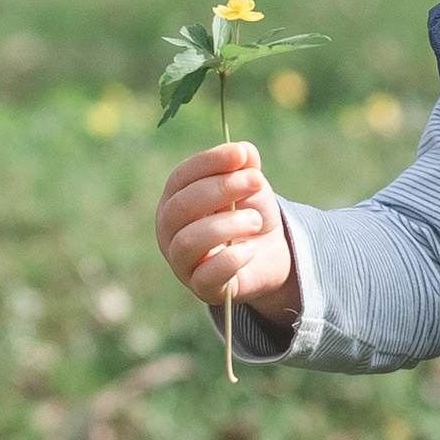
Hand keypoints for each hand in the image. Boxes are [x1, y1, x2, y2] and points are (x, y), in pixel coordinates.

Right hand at [155, 143, 298, 326]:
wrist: (270, 255)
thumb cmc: (250, 213)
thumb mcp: (250, 185)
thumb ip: (244, 167)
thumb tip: (244, 152)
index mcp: (175, 199)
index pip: (181, 177)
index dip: (210, 162)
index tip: (241, 154)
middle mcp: (169, 230)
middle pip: (180, 207)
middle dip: (221, 189)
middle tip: (256, 182)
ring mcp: (181, 261)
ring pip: (188, 241)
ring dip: (227, 225)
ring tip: (256, 220)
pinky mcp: (202, 288)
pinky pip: (206, 275)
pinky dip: (230, 259)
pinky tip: (250, 250)